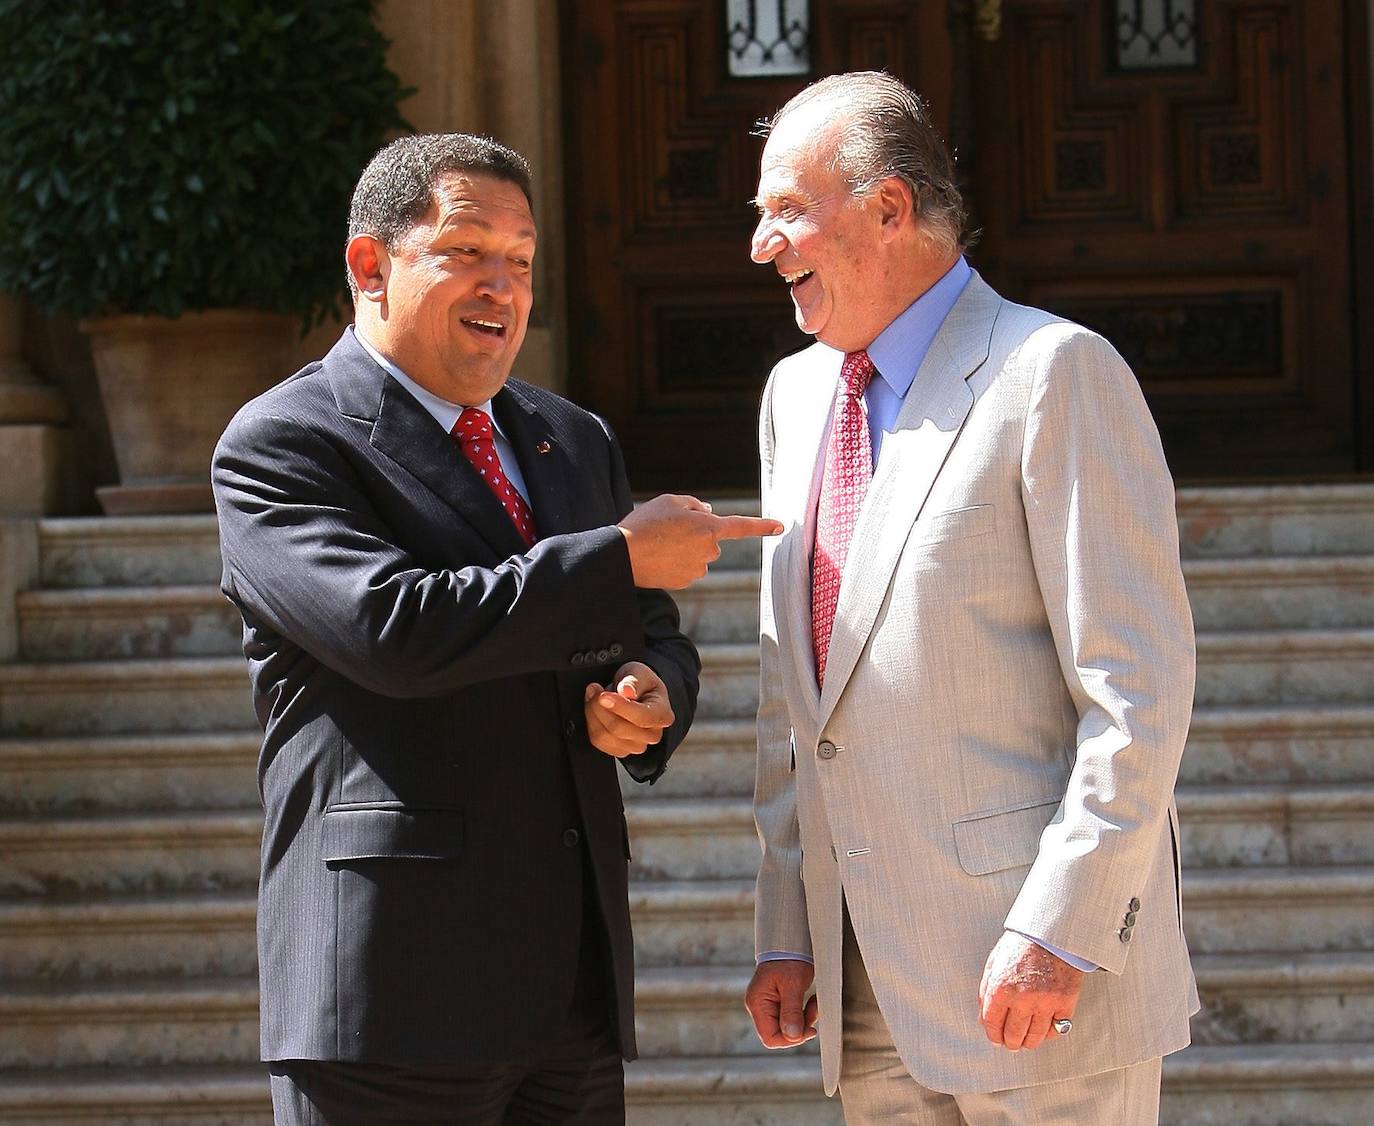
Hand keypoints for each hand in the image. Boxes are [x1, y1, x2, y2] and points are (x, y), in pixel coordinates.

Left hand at [583, 662, 673, 758]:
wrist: (636, 693)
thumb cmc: (640, 683)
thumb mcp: (639, 672)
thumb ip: (634, 680)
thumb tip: (626, 691)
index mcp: (663, 715)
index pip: (641, 717)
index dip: (620, 707)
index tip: (603, 695)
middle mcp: (653, 734)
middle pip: (619, 729)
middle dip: (599, 707)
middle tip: (594, 688)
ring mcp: (637, 746)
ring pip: (604, 736)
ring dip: (593, 714)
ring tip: (595, 696)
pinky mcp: (620, 751)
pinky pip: (598, 741)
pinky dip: (592, 723)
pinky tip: (595, 710)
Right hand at [618, 494, 781, 588]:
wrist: (623, 554)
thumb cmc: (646, 522)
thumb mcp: (670, 501)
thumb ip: (694, 505)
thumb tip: (709, 513)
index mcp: (710, 527)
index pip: (742, 526)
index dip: (762, 525)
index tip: (780, 526)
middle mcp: (710, 550)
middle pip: (711, 541)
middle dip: (697, 536)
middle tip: (669, 530)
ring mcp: (698, 569)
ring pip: (699, 557)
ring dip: (685, 550)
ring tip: (660, 544)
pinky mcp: (686, 582)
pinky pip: (687, 570)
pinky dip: (676, 564)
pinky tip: (659, 558)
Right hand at [744, 959, 818, 1048]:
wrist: (790, 941)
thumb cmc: (789, 958)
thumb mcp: (793, 985)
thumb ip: (792, 1012)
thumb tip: (792, 1037)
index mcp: (758, 1003)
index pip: (770, 1038)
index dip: (790, 1040)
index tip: (809, 1029)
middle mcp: (759, 1006)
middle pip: (779, 1034)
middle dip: (800, 1027)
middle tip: (814, 1011)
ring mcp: (767, 1004)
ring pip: (787, 1027)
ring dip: (804, 1019)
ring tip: (814, 1003)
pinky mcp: (777, 1001)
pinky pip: (791, 1017)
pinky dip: (804, 1013)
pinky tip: (811, 1001)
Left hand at [978, 931, 1082, 1051]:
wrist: (1051, 934)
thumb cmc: (1022, 945)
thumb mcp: (994, 963)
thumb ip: (986, 992)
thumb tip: (983, 1018)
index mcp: (1001, 988)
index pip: (992, 1024)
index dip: (993, 1035)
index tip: (995, 1039)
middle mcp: (1022, 998)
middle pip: (1014, 1036)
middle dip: (1010, 1042)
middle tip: (1010, 1043)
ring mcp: (1045, 1003)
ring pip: (1035, 1038)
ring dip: (1028, 1042)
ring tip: (1025, 1040)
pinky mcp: (1064, 1003)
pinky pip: (1056, 1030)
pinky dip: (1049, 1033)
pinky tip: (1043, 1029)